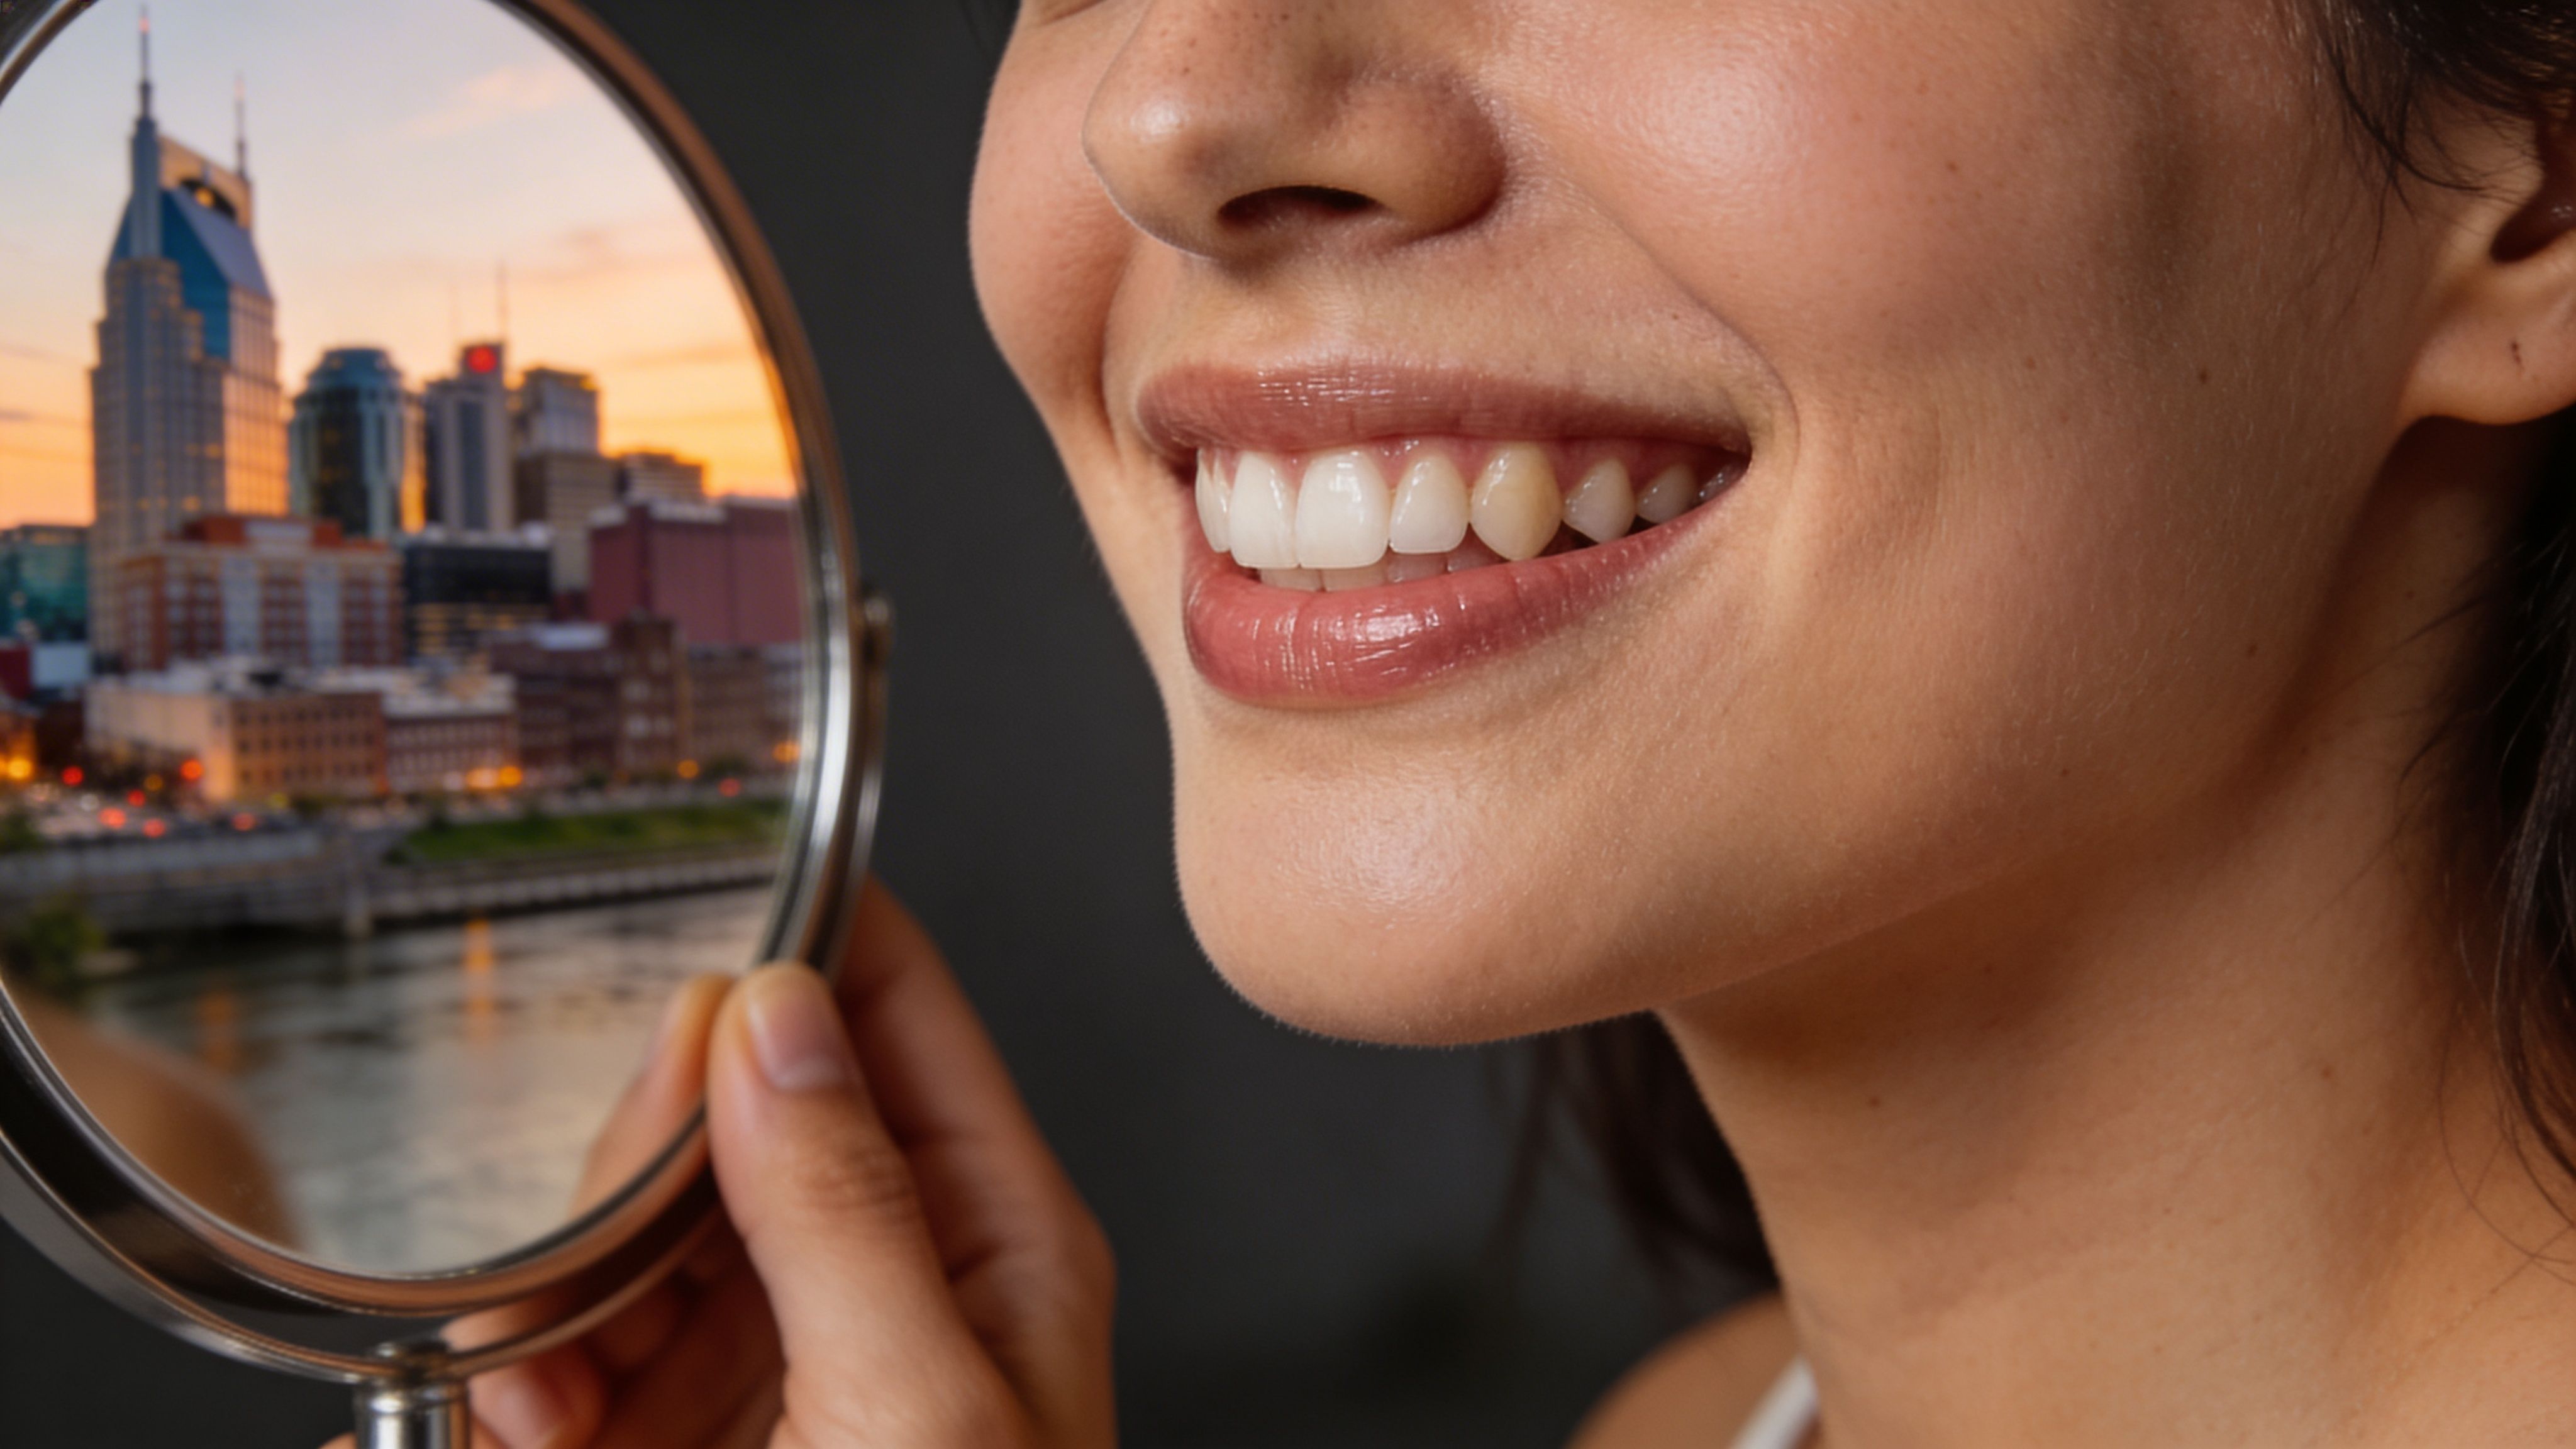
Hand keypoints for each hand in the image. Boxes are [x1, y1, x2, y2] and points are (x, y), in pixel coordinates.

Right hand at [328, 880, 1116, 1447]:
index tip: (720, 887)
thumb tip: (781, 1021)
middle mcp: (882, 1279)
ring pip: (648, 1218)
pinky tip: (524, 1385)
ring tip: (553, 1291)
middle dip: (666, 1114)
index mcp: (992, 1239)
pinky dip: (532, 1357)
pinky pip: (579, 1348)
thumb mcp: (917, 1405)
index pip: (905, 1023)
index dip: (819, 940)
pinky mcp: (673, 1437)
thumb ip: (843, 1207)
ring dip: (578, 1240)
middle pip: (754, 1106)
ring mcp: (773, 1359)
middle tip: (618, 1152)